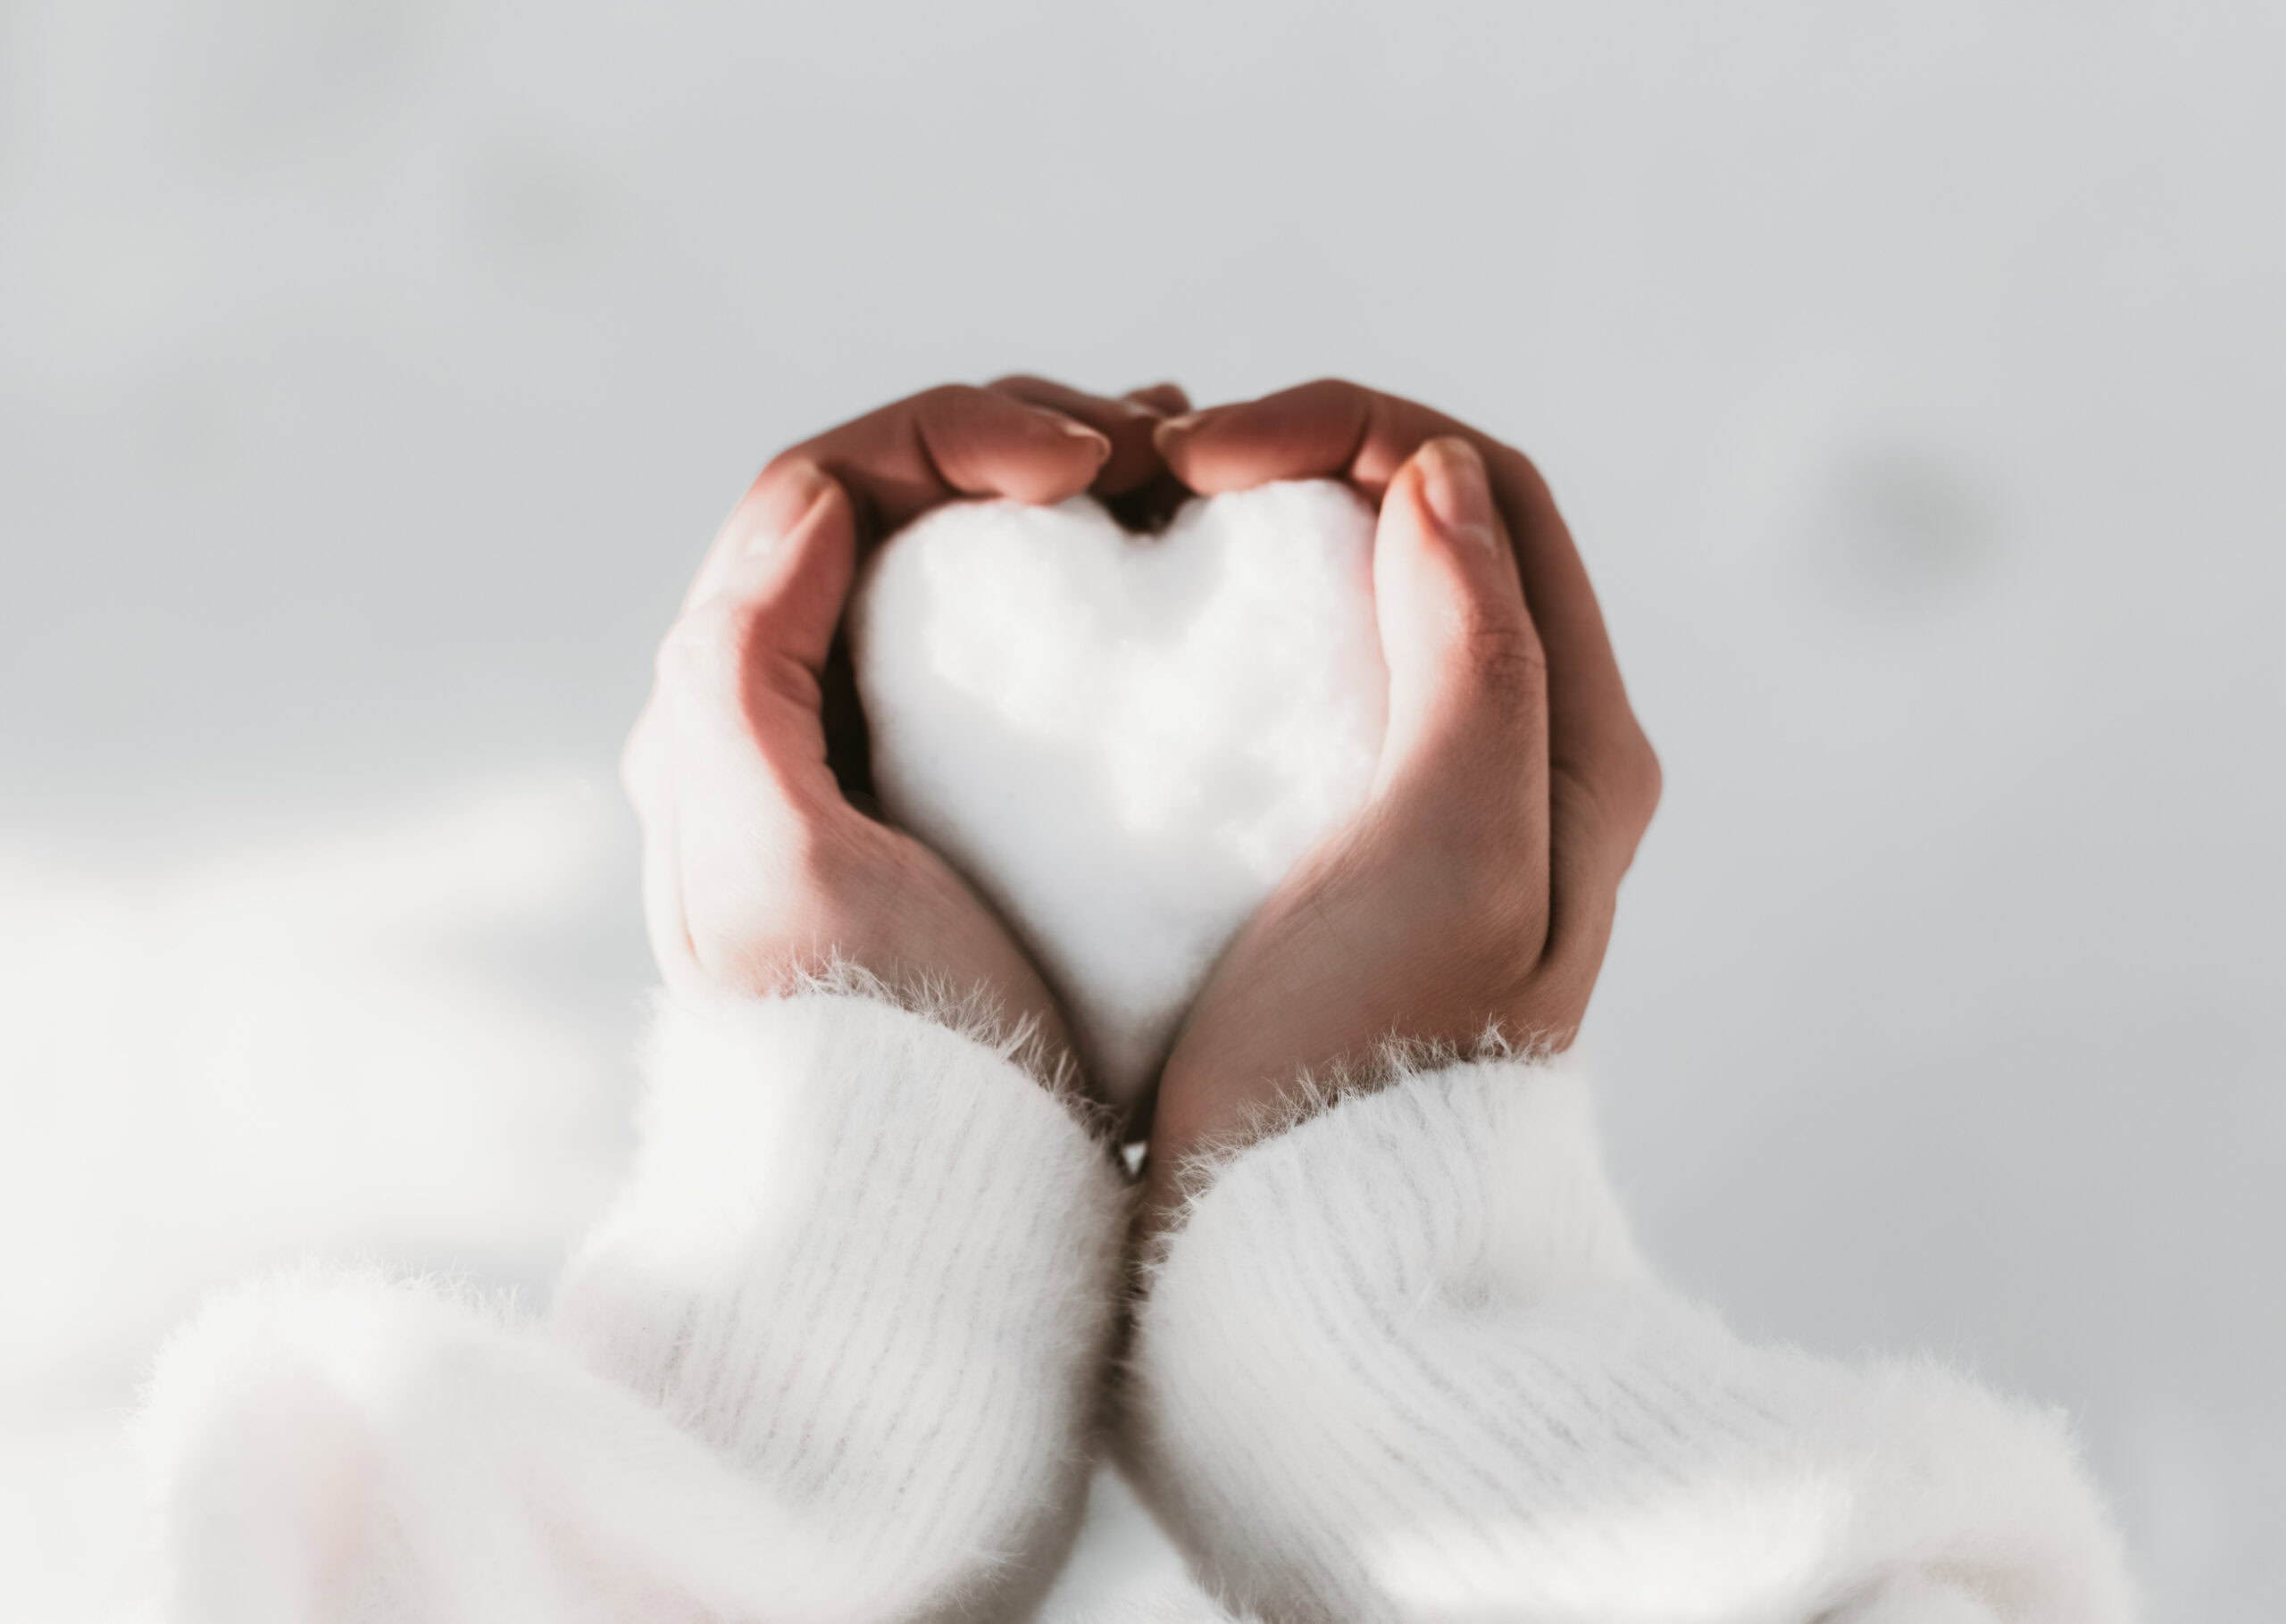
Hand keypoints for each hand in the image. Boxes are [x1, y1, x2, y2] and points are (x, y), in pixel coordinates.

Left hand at [624, 378, 1188, 1062]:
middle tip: (1154, 447)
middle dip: (1015, 443)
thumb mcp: (776, 867)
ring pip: (948, 565)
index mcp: (720, 713)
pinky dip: (1076, 579)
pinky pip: (1000, 644)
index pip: (822, 492)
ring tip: (1175, 476)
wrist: (927, 1205)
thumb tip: (811, 500)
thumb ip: (742, 673)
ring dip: (1054, 495)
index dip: (954, 436)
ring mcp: (873, 759)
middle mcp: (778, 720)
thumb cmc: (872, 1046)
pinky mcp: (955, 806)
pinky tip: (1164, 569)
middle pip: (887, 509)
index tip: (1086, 462)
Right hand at [1144, 381, 1660, 1206]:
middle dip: (1304, 464)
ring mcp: (1438, 810)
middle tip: (1161, 484)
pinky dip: (1231, 638)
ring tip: (1143, 545)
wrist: (1318, 1261)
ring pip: (1364, 601)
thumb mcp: (1452, 854)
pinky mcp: (1348, 859)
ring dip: (1264, 543)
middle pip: (1435, 530)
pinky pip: (1304, 689)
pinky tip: (1144, 660)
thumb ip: (1476, 654)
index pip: (1492, 492)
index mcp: (1578, 744)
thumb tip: (1437, 475)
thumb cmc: (1374, 1068)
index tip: (1207, 459)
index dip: (1351, 430)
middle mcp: (1529, 761)